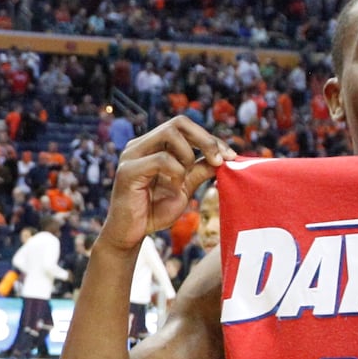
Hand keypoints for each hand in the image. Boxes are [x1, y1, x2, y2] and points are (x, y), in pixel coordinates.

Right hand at [98, 117, 235, 255]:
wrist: (130, 235)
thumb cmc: (154, 211)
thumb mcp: (184, 189)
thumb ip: (199, 171)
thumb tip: (223, 158)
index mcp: (153, 145)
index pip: (185, 128)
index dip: (210, 139)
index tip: (230, 156)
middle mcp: (141, 145)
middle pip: (178, 123)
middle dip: (205, 139)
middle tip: (220, 160)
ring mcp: (132, 155)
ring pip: (169, 134)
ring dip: (189, 156)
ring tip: (186, 179)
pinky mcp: (127, 171)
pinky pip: (161, 159)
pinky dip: (176, 172)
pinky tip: (175, 188)